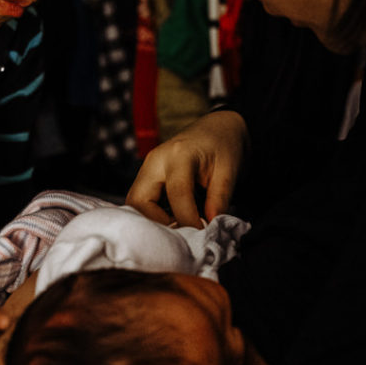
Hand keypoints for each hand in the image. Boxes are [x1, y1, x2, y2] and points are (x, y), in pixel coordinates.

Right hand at [126, 111, 248, 226]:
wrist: (218, 128)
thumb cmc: (224, 146)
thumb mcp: (230, 171)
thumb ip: (219, 199)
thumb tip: (210, 228)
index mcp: (179, 154)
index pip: (177, 194)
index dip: (188, 220)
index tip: (202, 235)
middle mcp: (156, 161)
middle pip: (139, 200)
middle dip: (157, 224)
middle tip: (182, 236)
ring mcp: (148, 169)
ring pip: (135, 203)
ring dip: (153, 221)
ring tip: (179, 230)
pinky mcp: (148, 177)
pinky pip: (141, 202)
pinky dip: (154, 216)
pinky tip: (174, 222)